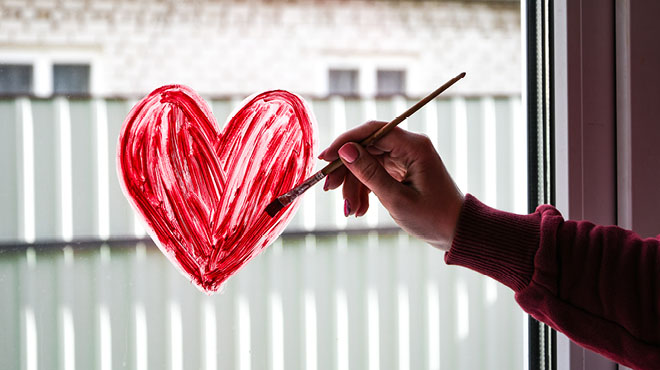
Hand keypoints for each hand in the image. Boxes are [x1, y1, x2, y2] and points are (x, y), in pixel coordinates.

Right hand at [319, 121, 464, 250]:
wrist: (457, 232)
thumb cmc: (433, 217)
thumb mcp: (397, 199)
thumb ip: (369, 173)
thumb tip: (345, 151)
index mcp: (414, 146)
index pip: (373, 131)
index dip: (346, 141)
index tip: (325, 158)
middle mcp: (410, 147)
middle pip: (366, 147)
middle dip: (347, 170)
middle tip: (329, 189)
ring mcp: (405, 158)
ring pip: (367, 162)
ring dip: (355, 185)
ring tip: (351, 210)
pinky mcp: (402, 170)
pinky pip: (375, 173)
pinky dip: (365, 190)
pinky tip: (360, 209)